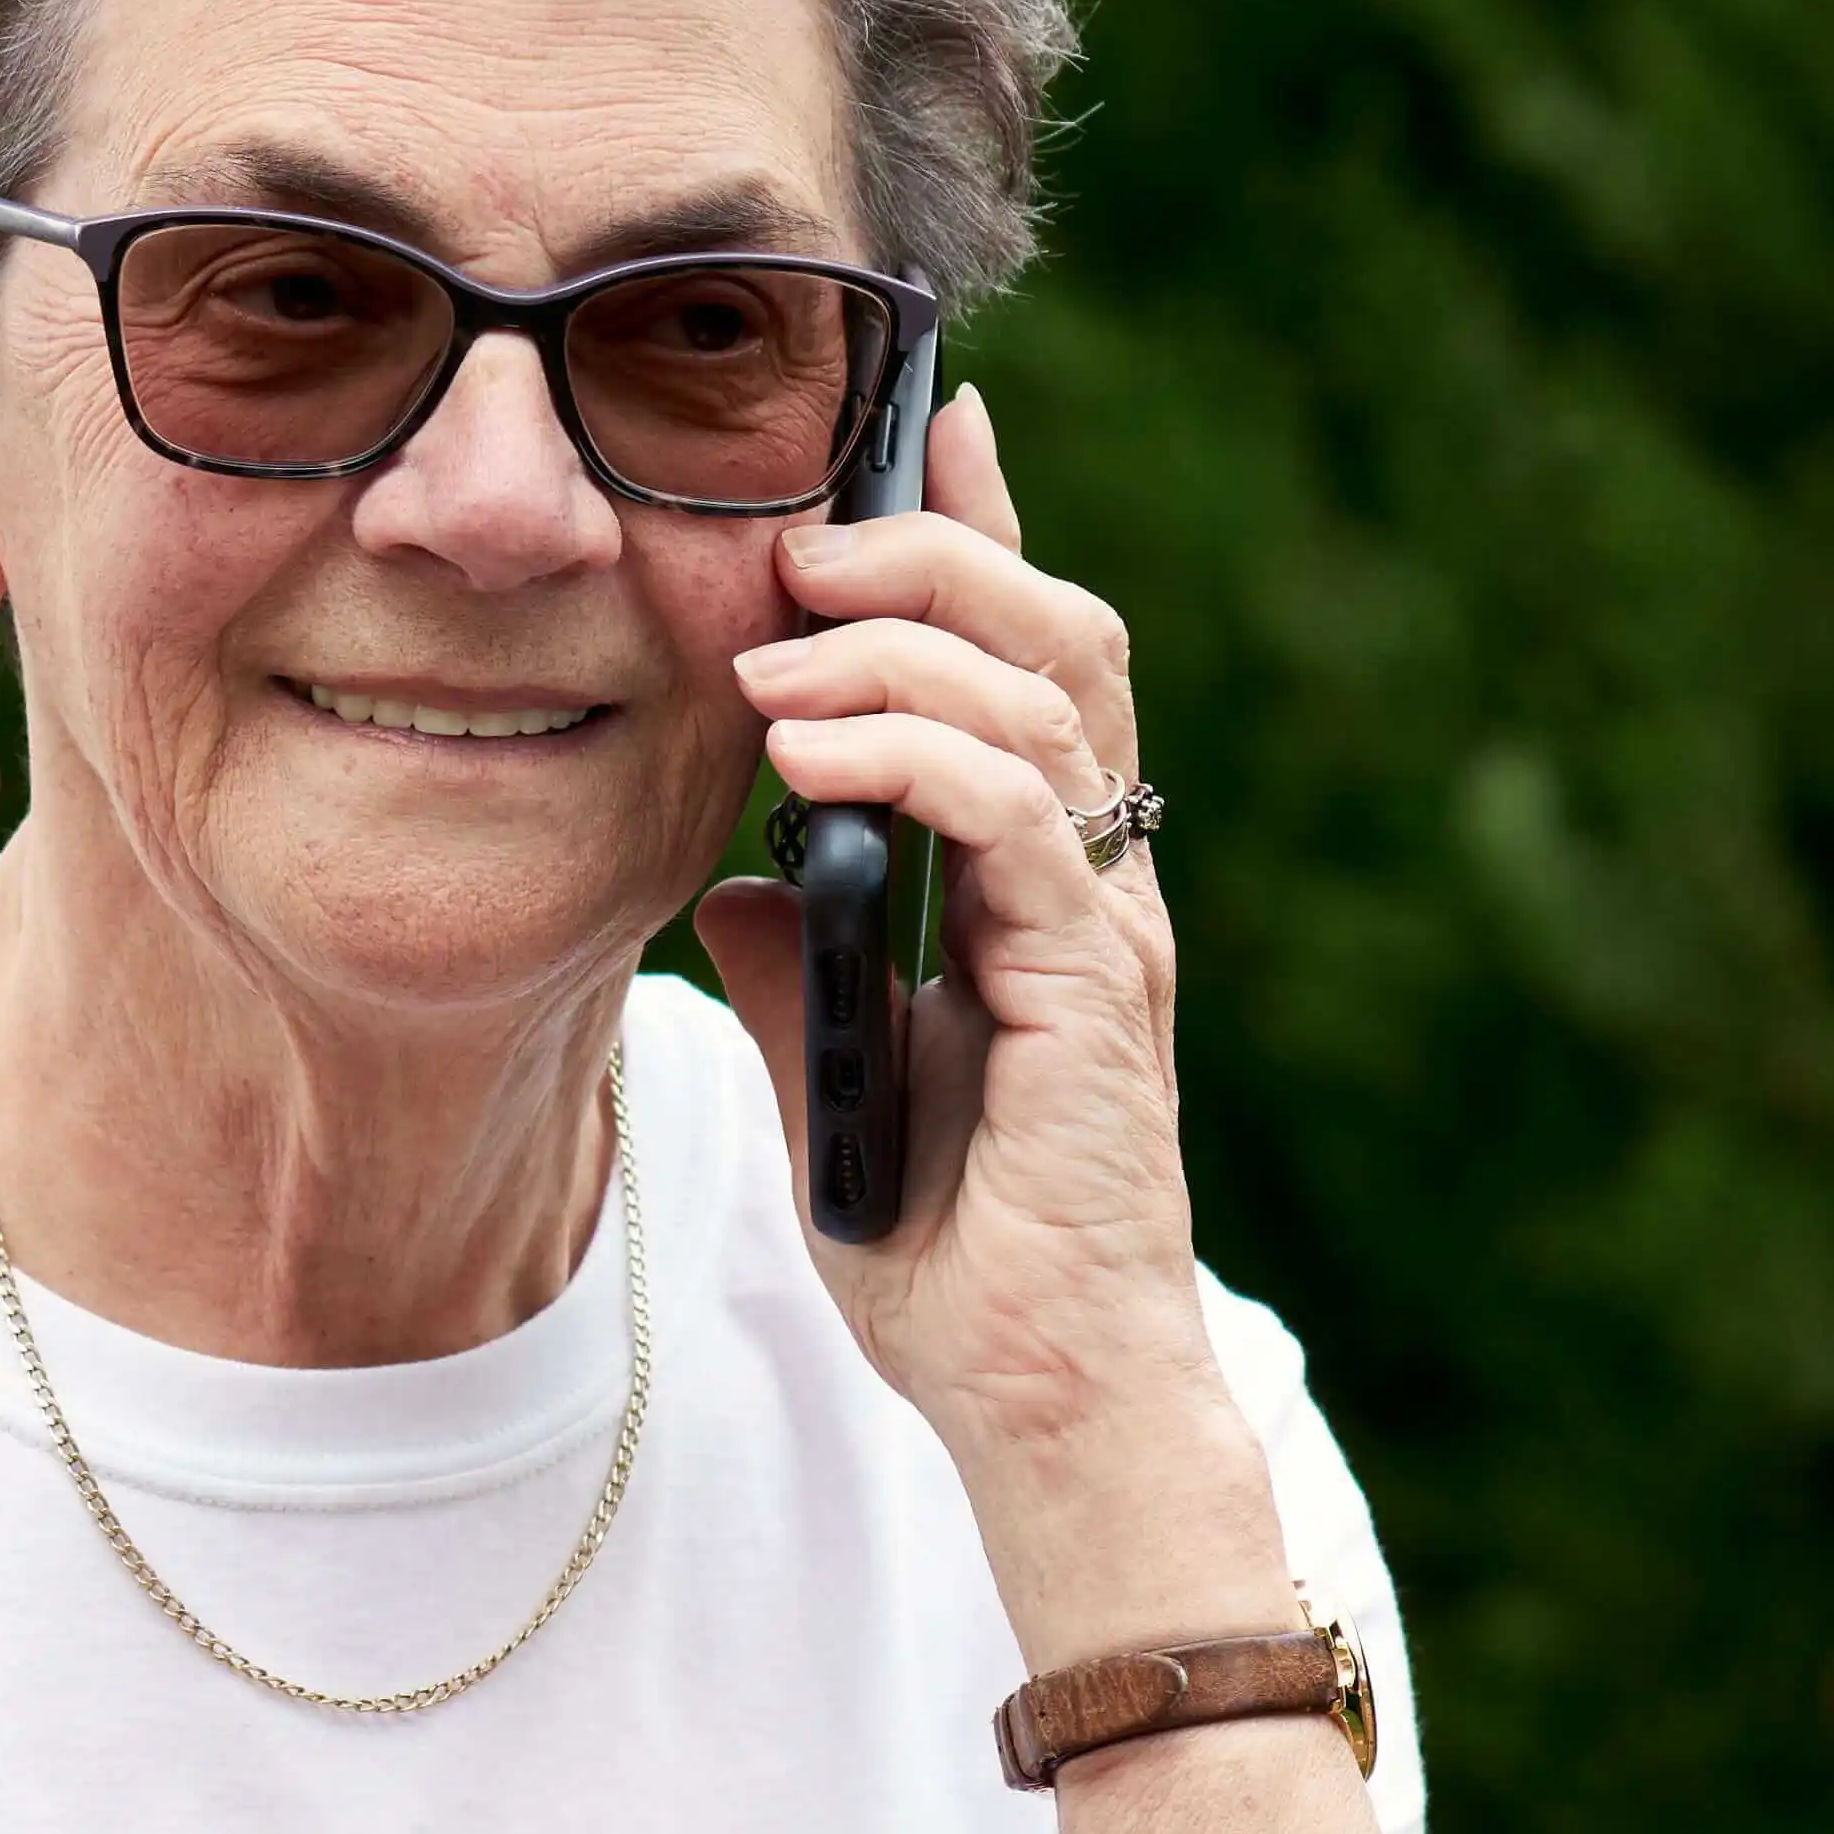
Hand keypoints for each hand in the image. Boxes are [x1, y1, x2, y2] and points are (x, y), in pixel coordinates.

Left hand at [694, 392, 1281, 1637]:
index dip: (978, 534)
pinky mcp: (1088, 992)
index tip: (916, 424)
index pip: (1025, 665)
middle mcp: (1094, 882)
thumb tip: (729, 878)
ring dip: (900, 640)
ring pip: (1044, 697)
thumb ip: (801, 975)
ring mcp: (1104, 930)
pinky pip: (1017, 820)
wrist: (1041, 1409)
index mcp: (1044, 884)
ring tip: (776, 635)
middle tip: (801, 527)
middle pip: (1056, 635)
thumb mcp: (837, 1090)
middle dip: (934, 549)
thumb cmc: (959, 1265)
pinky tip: (811, 750)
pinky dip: (915, 756)